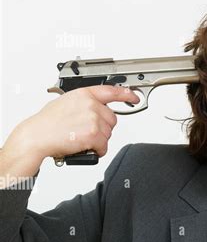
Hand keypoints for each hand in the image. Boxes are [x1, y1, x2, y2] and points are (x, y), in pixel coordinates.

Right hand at [0, 85, 139, 176]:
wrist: (36, 137)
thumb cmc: (46, 122)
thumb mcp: (65, 102)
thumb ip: (83, 102)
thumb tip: (94, 107)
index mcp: (84, 94)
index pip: (112, 91)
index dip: (127, 94)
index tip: (135, 97)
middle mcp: (91, 104)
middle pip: (112, 119)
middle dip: (102, 128)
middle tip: (85, 131)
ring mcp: (93, 119)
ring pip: (108, 133)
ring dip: (98, 140)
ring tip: (80, 138)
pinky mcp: (93, 134)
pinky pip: (104, 146)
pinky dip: (98, 150)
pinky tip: (87, 148)